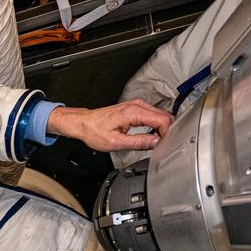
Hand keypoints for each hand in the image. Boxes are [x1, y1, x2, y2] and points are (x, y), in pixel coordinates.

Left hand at [47, 99, 172, 151]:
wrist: (84, 123)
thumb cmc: (94, 131)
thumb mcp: (116, 142)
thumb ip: (139, 142)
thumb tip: (155, 143)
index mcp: (134, 112)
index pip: (163, 120)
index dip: (167, 134)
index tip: (164, 144)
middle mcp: (137, 105)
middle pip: (165, 117)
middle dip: (166, 131)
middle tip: (161, 145)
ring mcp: (137, 105)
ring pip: (160, 116)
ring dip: (162, 129)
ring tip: (155, 142)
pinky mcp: (136, 108)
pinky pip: (153, 116)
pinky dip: (156, 126)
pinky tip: (151, 135)